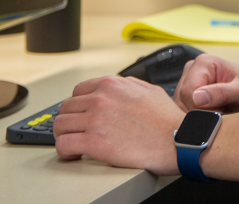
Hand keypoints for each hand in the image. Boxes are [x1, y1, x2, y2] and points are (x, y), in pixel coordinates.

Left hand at [54, 75, 182, 174]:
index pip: (78, 91)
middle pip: (66, 108)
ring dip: (64, 136)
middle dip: (70, 121)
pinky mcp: (94, 143)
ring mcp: (95, 120)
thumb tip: (119, 88)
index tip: (81, 115)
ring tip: (73, 144)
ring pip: (60, 126)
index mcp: (112, 85)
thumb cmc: (168, 119)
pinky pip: (64, 145)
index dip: (78, 105)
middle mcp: (100, 99)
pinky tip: (74, 154)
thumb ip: (128, 85)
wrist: (178, 139)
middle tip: (77, 131)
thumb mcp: (150, 90)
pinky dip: (65, 151)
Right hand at [173, 55, 238, 112]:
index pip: (188, 92)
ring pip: (181, 108)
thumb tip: (198, 97)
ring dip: (199, 116)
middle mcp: (192, 70)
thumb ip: (221, 93)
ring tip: (219, 112)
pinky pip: (184, 111)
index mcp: (203, 63)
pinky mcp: (188, 94)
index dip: (200, 109)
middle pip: (182, 101)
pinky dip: (198, 117)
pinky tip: (213, 114)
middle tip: (222, 113)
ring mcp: (188, 82)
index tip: (219, 114)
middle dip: (200, 113)